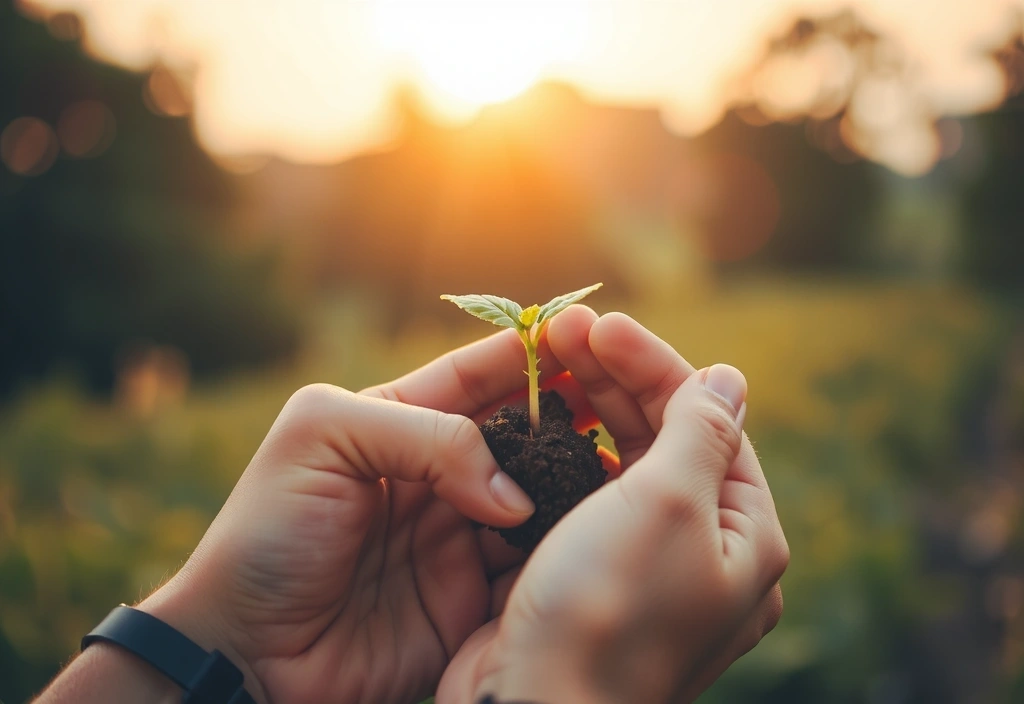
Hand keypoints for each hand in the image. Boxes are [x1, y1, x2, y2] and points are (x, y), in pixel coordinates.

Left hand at [135, 330, 604, 703]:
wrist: (248, 652)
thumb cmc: (265, 535)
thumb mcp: (323, 438)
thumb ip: (425, 436)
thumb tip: (511, 491)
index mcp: (394, 421)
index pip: (474, 375)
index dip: (528, 353)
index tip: (584, 333)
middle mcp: (432, 474)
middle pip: (517, 433)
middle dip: (566, 413)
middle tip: (620, 399)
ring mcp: (455, 534)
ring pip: (535, 495)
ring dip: (573, 479)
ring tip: (621, 462)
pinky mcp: (469, 595)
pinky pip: (530, 563)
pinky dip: (562, 546)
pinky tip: (595, 530)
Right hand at [438, 307, 788, 703]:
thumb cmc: (607, 608)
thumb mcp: (668, 503)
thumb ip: (702, 431)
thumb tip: (729, 378)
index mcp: (745, 538)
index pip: (708, 423)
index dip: (654, 367)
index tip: (599, 324)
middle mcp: (705, 555)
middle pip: (665, 441)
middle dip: (615, 382)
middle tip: (561, 331)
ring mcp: (646, 572)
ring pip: (623, 471)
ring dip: (587, 416)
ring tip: (545, 365)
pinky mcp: (594, 585)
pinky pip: (587, 506)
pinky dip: (566, 464)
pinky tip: (538, 430)